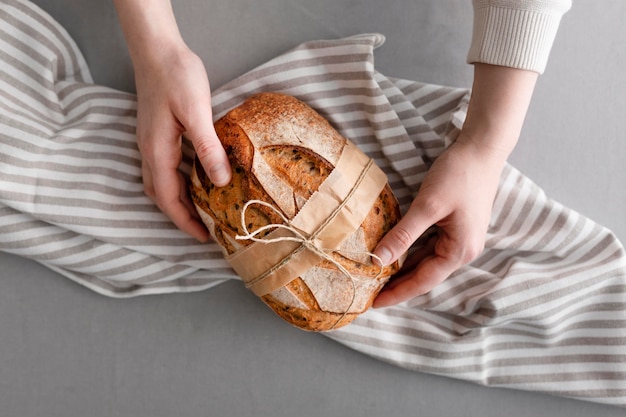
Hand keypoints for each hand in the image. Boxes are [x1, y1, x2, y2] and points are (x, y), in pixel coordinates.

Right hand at [133, 45, 230, 240]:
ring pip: (162, 182)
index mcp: (157, 151)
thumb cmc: (176, 76)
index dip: (185, 221)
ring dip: (180, 199)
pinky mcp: (158, 133)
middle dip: (181, 216)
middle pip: (162, 195)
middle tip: (206, 229)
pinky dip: (181, 181)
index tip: (204, 237)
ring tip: (204, 210)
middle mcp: (150, 151)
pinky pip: (167, 167)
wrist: (157, 50)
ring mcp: (152, 142)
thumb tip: (221, 180)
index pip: (168, 198)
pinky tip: (199, 178)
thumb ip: (207, 148)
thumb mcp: (196, 112)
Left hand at [371, 63, 537, 306]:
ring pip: (427, 261)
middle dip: (398, 284)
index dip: (397, 293)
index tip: (373, 303)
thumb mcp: (428, 206)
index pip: (423, 281)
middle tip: (368, 292)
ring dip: (404, 269)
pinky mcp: (456, 227)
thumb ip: (403, 235)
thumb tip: (378, 260)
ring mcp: (461, 239)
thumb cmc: (458, 175)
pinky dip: (411, 252)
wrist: (482, 148)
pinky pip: (430, 246)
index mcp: (460, 251)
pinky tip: (394, 253)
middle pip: (425, 275)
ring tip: (377, 276)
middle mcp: (463, 250)